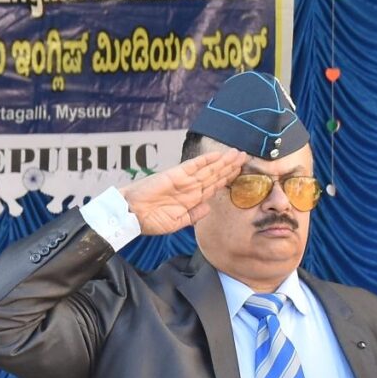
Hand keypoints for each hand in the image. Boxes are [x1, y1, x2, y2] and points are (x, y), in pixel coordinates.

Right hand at [121, 150, 244, 235]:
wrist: (132, 215)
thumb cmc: (150, 220)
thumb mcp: (176, 223)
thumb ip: (193, 215)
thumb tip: (208, 208)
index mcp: (191, 199)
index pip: (213, 186)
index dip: (227, 179)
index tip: (240, 172)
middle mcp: (189, 187)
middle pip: (214, 175)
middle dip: (230, 166)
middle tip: (244, 157)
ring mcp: (183, 180)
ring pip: (208, 169)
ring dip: (223, 161)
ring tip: (237, 154)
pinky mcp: (175, 174)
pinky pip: (193, 165)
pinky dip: (205, 160)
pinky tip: (217, 155)